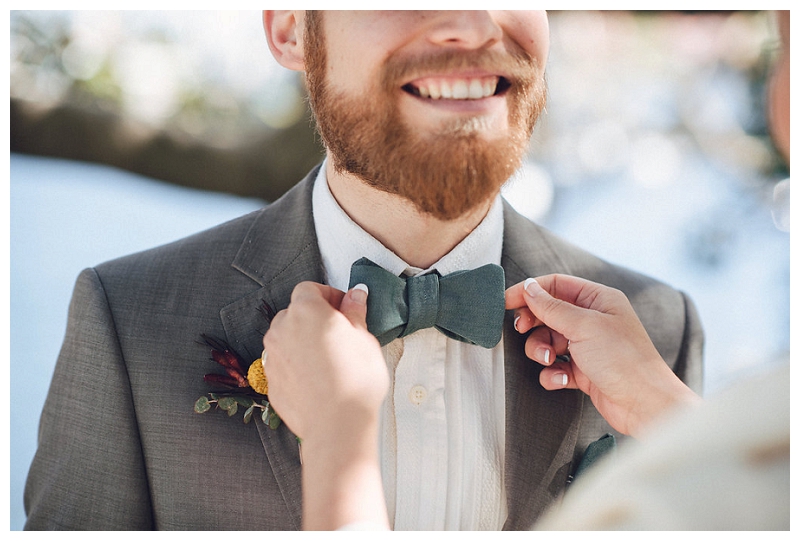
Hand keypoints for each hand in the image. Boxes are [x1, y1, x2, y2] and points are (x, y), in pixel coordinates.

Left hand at [262, 281, 389, 529]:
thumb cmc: (355, 380)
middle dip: (315, 318)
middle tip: (340, 333)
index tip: (344, 308)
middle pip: (295, 312)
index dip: (328, 295)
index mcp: (306, 311)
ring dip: (303, 340)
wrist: (337, 425)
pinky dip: (297, 363)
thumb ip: (355, 313)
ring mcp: (272, 355)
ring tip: (329, 358)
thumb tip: (355, 295)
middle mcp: (282, 329)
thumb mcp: (364, 339)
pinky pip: (283, 362)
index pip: (309, 288)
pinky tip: (318, 377)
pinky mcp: (270, 380)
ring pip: (286, 337)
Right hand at [506, 274, 698, 436]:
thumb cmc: (625, 361)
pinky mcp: (584, 371)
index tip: (506, 301)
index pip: (556, 285)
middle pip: (548, 313)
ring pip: (548, 341)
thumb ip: (552, 307)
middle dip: (534, 324)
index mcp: (598, 300)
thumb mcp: (584, 326)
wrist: (645, 405)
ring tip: (549, 361)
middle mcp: (593, 320)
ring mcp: (588, 347)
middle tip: (522, 331)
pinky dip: (553, 373)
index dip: (529, 291)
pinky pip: (556, 367)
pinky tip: (561, 379)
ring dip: (541, 351)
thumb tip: (530, 288)